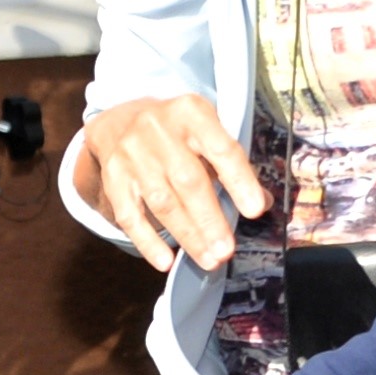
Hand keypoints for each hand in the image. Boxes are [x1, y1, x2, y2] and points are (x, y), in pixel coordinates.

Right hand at [71, 92, 268, 271]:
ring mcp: (131, 155)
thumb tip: (262, 204)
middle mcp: (158, 130)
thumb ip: (232, 164)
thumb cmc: (177, 132)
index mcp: (191, 113)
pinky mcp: (113, 178)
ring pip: (161, 201)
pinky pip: (129, 215)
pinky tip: (165, 261)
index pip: (220, 149)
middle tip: (226, 250)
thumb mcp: (206, 131)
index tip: (255, 210)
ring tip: (208, 260)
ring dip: (187, 235)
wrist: (119, 121)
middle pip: (187, 180)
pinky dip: (147, 241)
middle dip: (209, 219)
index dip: (239, 180)